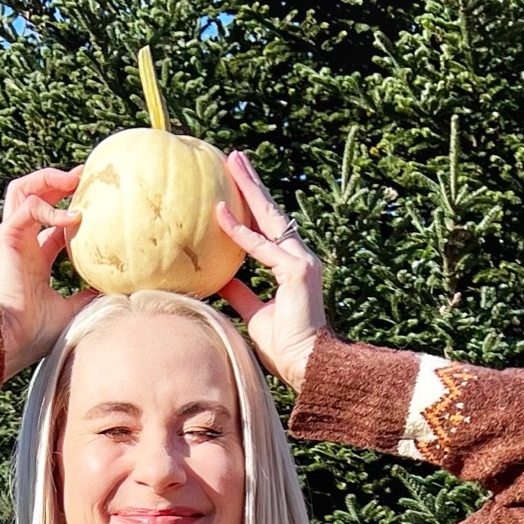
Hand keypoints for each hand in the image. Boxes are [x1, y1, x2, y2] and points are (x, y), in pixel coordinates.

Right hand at [0, 167, 98, 377]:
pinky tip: (72, 218)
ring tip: (74, 179)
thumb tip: (113, 291)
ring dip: (48, 180)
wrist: (9, 340)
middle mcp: (20, 244)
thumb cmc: (34, 332)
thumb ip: (87, 297)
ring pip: (22, 190)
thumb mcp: (71, 310)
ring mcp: (10, 238)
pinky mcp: (4, 238)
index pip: (52, 223)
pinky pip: (27, 208)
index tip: (95, 198)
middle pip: (33, 196)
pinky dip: (50, 209)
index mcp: (34, 259)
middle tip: (83, 176)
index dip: (71, 208)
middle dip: (56, 182)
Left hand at [214, 151, 326, 392]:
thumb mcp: (253, 313)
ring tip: (231, 163)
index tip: (234, 189)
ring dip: (249, 189)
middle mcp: (300, 257)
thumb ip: (239, 292)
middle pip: (271, 213)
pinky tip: (221, 213)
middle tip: (233, 158)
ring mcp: (301, 261)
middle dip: (251, 184)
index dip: (251, 208)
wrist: (306, 365)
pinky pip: (261, 247)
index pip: (268, 229)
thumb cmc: (284, 346)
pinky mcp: (297, 270)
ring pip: (270, 219)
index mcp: (291, 266)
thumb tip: (217, 279)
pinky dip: (239, 232)